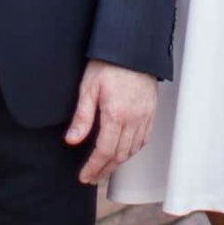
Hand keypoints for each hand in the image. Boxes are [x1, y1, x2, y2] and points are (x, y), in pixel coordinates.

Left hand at [65, 60, 157, 184]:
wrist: (132, 47)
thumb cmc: (109, 62)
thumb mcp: (88, 87)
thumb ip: (82, 117)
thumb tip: (72, 140)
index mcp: (116, 114)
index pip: (104, 151)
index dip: (93, 167)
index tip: (84, 176)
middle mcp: (133, 119)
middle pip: (119, 155)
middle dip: (104, 170)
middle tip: (92, 177)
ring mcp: (144, 115)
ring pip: (133, 149)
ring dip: (118, 163)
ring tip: (105, 168)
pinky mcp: (151, 110)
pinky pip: (144, 138)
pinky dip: (133, 150)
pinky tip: (125, 151)